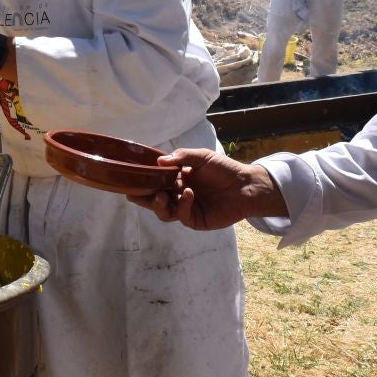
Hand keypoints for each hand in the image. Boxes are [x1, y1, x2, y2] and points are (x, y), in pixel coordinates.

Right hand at [127, 148, 285, 229]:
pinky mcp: (195, 219)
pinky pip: (182, 215)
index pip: (155, 180)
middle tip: (135, 194)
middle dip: (144, 198)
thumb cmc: (224, 168)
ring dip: (159, 204)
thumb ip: (181, 157)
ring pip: (164, 211)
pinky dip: (182, 204)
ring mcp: (186, 208)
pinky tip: (188, 194)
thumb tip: (159, 161)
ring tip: (162, 195)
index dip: (143, 181)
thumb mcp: (202, 157)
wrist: (246, 186)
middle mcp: (178, 193)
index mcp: (177, 178)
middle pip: (155, 199)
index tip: (130, 179)